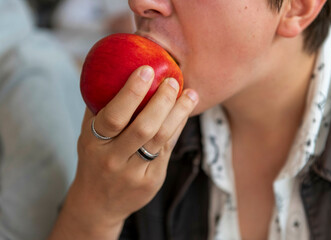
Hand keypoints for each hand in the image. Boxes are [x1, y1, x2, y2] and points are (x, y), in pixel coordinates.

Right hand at [48, 66, 197, 238]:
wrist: (98, 203)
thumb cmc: (95, 158)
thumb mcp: (88, 135)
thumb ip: (99, 107)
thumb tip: (112, 70)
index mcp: (93, 143)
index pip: (113, 116)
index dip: (131, 92)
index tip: (147, 70)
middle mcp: (112, 160)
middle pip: (143, 128)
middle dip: (162, 101)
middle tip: (173, 80)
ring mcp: (134, 173)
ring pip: (161, 139)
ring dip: (179, 113)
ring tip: (191, 94)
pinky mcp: (151, 182)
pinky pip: (168, 150)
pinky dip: (178, 127)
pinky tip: (184, 112)